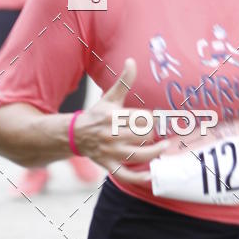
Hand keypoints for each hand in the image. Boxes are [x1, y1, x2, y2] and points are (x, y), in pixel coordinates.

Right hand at [72, 58, 168, 182]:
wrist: (75, 134)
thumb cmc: (97, 114)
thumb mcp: (109, 96)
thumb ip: (124, 80)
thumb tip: (132, 60)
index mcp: (114, 117)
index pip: (142, 119)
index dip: (153, 119)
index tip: (158, 119)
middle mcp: (112, 135)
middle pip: (143, 136)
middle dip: (153, 134)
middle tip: (160, 132)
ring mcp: (110, 152)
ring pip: (138, 155)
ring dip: (155, 152)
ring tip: (164, 146)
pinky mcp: (108, 165)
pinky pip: (125, 175)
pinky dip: (138, 178)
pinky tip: (151, 175)